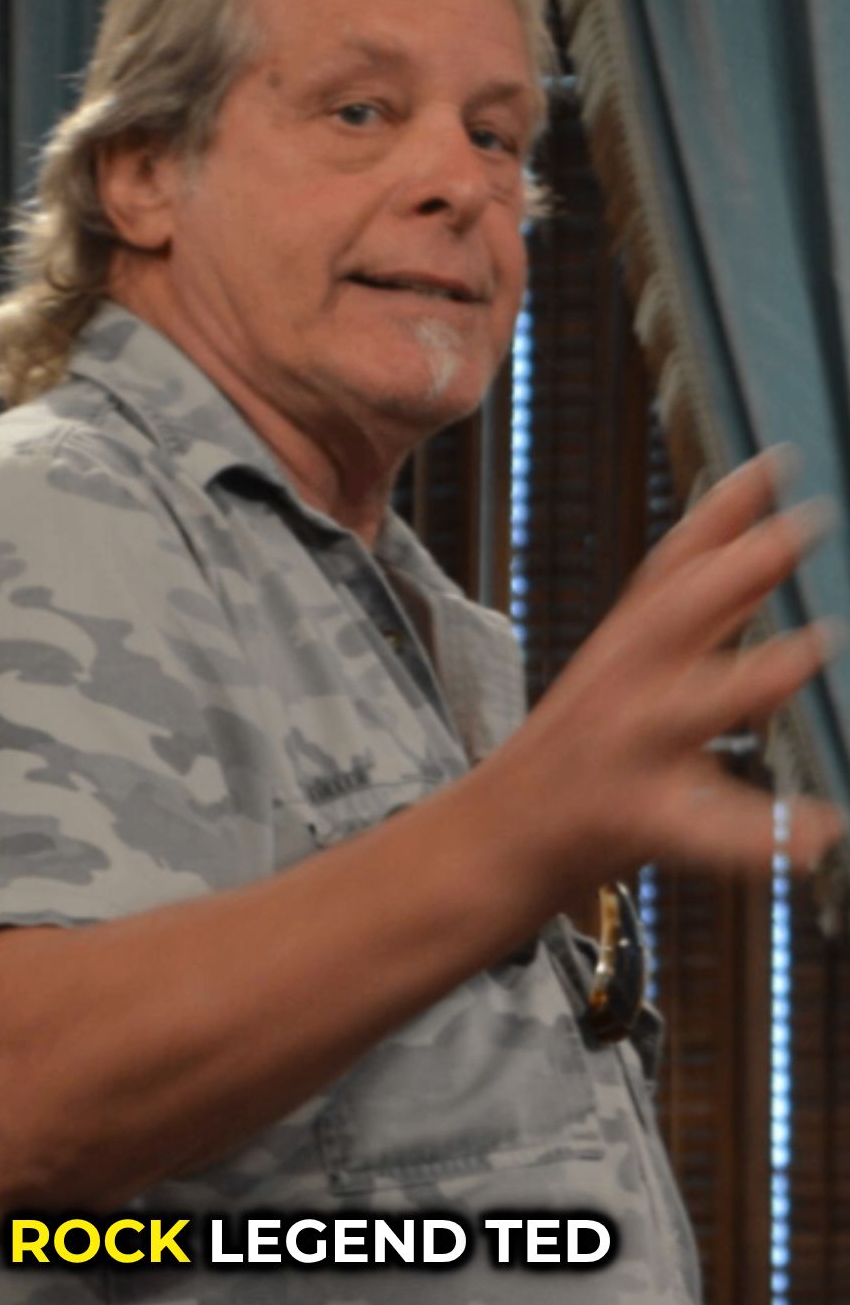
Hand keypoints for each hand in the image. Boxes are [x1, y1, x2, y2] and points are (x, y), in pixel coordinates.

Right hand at [506, 449, 844, 897]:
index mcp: (627, 647)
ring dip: (756, 675)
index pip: (676, 565)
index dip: (725, 510)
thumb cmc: (576, 758)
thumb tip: (778, 569)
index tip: (780, 462)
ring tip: (814, 646)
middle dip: (741, 564)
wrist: (488, 842)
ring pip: (693, 706)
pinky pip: (706, 832)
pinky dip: (764, 836)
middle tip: (808, 524)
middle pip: (679, 611)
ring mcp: (627, 749)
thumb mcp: (630, 675)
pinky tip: (820, 833)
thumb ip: (705, 625)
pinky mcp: (632, 817)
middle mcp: (624, 686)